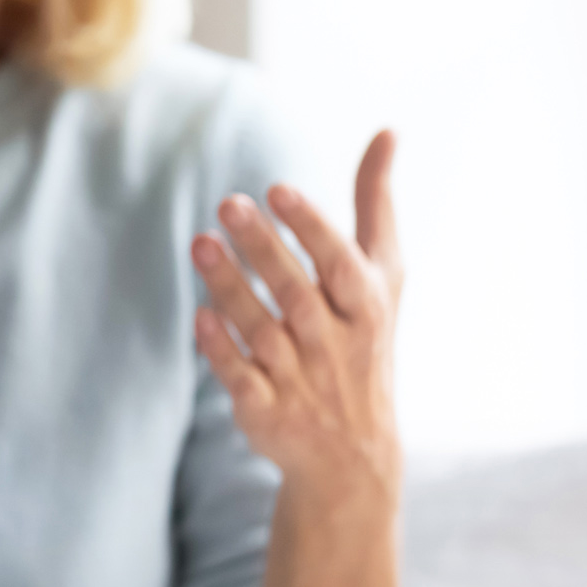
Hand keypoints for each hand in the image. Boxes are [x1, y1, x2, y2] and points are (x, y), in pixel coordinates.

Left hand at [190, 132, 403, 504]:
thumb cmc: (363, 340)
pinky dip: (221, 349)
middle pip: (297, 292)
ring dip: (230, 288)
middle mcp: (336, 343)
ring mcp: (301, 379)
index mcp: (366, 307)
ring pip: (263, 331)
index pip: (340, 263)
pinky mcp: (266, 410)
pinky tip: (199, 317)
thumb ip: (376, 205)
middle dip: (263, 248)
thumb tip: (387, 131)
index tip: (278, 189)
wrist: (353, 454)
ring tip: (200, 243)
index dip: (312, 227)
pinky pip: (241, 378)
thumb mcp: (382, 275)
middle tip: (228, 203)